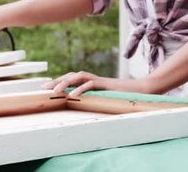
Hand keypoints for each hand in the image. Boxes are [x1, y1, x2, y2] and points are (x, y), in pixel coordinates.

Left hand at [41, 71, 155, 96]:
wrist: (143, 90)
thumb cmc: (126, 98)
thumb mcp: (107, 101)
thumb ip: (96, 102)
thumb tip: (83, 112)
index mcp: (92, 83)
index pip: (72, 79)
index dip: (59, 82)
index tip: (47, 88)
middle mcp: (94, 79)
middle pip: (71, 75)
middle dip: (57, 81)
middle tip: (44, 88)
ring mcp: (100, 81)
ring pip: (78, 77)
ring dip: (65, 83)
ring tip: (55, 91)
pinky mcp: (106, 84)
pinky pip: (91, 84)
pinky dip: (81, 88)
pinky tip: (73, 95)